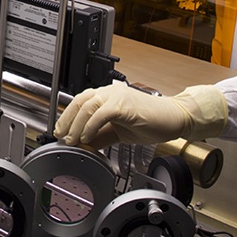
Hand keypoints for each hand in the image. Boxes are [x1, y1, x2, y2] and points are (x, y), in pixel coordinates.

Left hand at [54, 82, 227, 149]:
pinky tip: (88, 138)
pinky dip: (91, 127)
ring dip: (76, 125)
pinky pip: (101, 114)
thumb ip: (101, 137)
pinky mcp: (124, 105)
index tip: (61, 131)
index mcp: (108, 96)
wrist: (175, 119)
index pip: (80, 102)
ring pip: (87, 106)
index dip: (67, 116)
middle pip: (79, 102)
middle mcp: (110, 92)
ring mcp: (117, 96)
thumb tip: (84, 145)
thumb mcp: (119, 132)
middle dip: (67, 120)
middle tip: (61, 136)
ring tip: (72, 140)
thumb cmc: (152, 122)